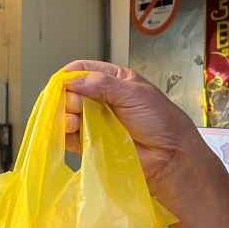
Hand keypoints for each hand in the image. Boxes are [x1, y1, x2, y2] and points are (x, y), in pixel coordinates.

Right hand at [62, 61, 205, 209]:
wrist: (168, 157)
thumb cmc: (159, 121)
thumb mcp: (134, 94)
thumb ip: (103, 84)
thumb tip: (73, 82)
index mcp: (113, 80)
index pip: (82, 70)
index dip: (69, 75)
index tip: (60, 84)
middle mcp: (100, 99)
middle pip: (70, 92)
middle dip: (67, 97)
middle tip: (75, 105)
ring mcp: (93, 121)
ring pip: (66, 113)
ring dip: (64, 115)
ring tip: (73, 121)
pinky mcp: (89, 142)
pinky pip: (68, 136)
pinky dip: (64, 133)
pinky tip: (69, 130)